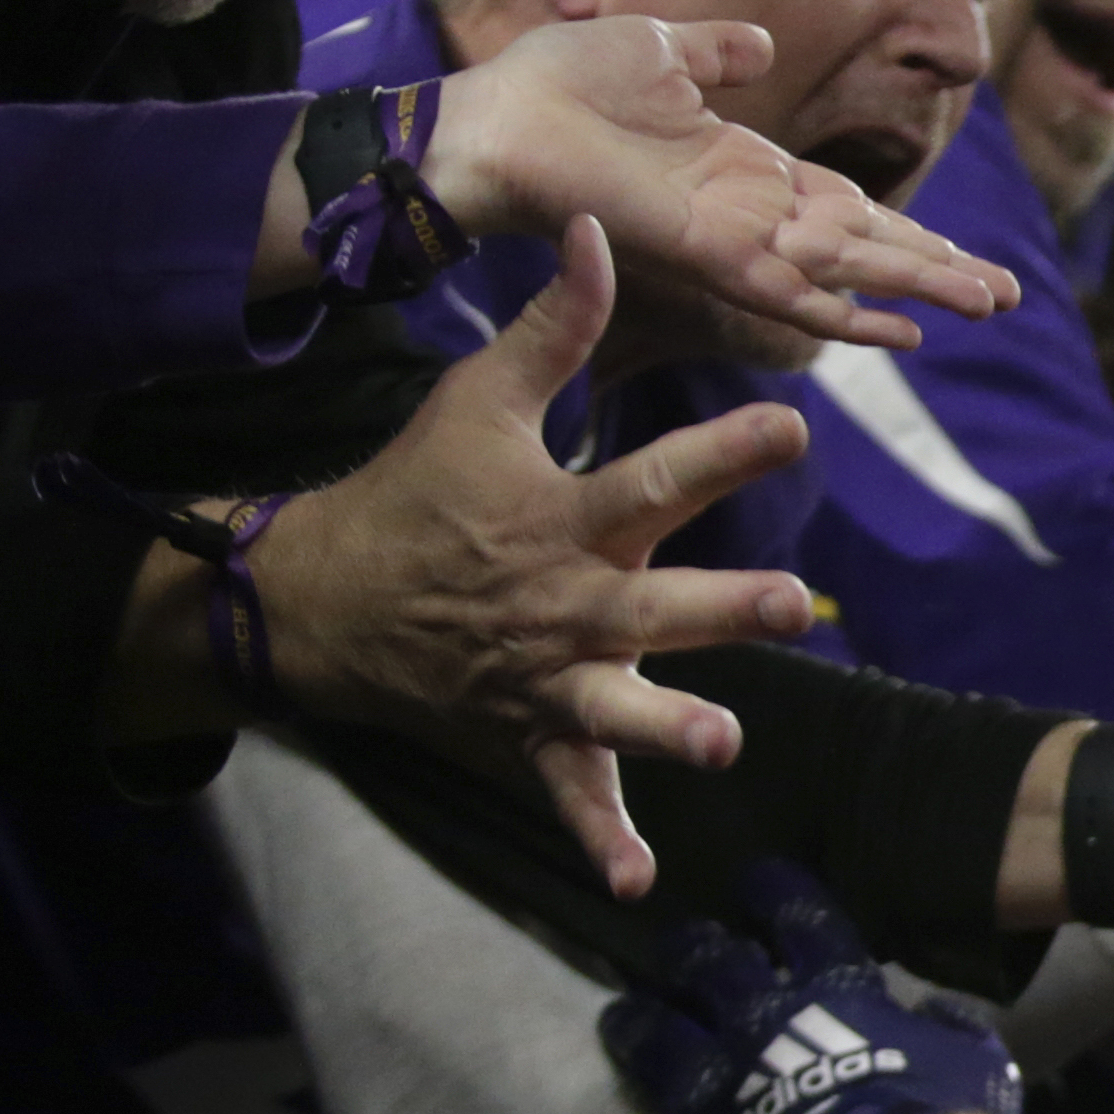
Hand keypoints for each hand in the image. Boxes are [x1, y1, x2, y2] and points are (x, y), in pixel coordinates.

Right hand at [255, 217, 814, 893]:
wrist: (321, 603)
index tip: (792, 422)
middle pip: (657, 605)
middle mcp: (565, 604)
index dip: (723, 448)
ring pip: (618, 712)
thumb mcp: (478, 403)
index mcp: (563, 519)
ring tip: (724, 741)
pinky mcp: (530, 738)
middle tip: (793, 604)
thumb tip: (601, 230)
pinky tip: (641, 883)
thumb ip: (556, 327)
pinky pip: (569, 797)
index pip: (654, 475)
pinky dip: (601, 840)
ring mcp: (547, 681)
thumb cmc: (417, 493)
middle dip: (722, 608)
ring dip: (668, 726)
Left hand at [419, 17, 1016, 350]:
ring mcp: (732, 237)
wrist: (489, 119)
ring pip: (847, 271)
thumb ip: (715, 53)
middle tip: (1005, 297)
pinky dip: (846, 312)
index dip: (903, 229)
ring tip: (987, 307)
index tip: (959, 252)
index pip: (843, 205)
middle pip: (864, 246)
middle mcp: (749, 212)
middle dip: (936, 269)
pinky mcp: (706, 252)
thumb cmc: (554, 84)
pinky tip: (900, 334)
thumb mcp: (657, 48)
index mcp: (743, 168)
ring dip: (918, 289)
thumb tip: (760, 45)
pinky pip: (788, 291)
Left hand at [546, 860, 1023, 1113]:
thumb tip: (940, 1016)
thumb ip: (951, 1027)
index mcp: (834, 994)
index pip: (798, 918)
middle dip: (688, 949)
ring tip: (621, 1015)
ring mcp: (715, 1092)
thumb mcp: (978, 1057)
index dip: (773, 891)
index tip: (753, 878)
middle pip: (707, 963)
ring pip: (653, 1037)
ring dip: (634, 1022)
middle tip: (679, 948)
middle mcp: (760, 1024)